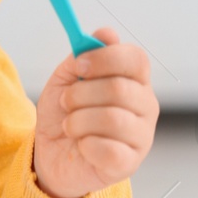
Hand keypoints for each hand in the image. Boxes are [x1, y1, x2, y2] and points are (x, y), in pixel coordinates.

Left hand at [33, 27, 159, 197]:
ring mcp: (141, 136)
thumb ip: (84, 55)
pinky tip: (82, 145)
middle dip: (81, 93)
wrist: (52, 154)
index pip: (136, 59)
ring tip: (70, 125)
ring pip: (112, 119)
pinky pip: (108, 149)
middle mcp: (145, 106)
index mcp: (134, 81)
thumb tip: (107, 33)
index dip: (105, 59)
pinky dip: (86, 145)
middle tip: (66, 101)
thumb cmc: (66, 114)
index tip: (79, 66)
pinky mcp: (129, 163)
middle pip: (119, 88)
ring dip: (78, 120)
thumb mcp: (67, 78)